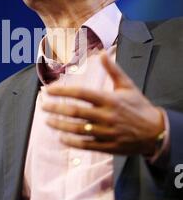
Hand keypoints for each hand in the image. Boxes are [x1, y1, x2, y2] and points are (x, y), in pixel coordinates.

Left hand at [42, 51, 164, 155]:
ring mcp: (106, 132)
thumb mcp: (127, 85)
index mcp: (109, 99)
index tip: (48, 90)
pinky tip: (61, 138)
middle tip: (43, 106)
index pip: (81, 94)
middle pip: (75, 112)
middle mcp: (106, 116)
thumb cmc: (139, 106)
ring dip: (60, 125)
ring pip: (78, 129)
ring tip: (47, 121)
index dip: (62, 92)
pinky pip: (86, 145)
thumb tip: (102, 53)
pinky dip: (72, 142)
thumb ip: (112, 69)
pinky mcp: (108, 146)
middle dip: (56, 108)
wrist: (155, 132)